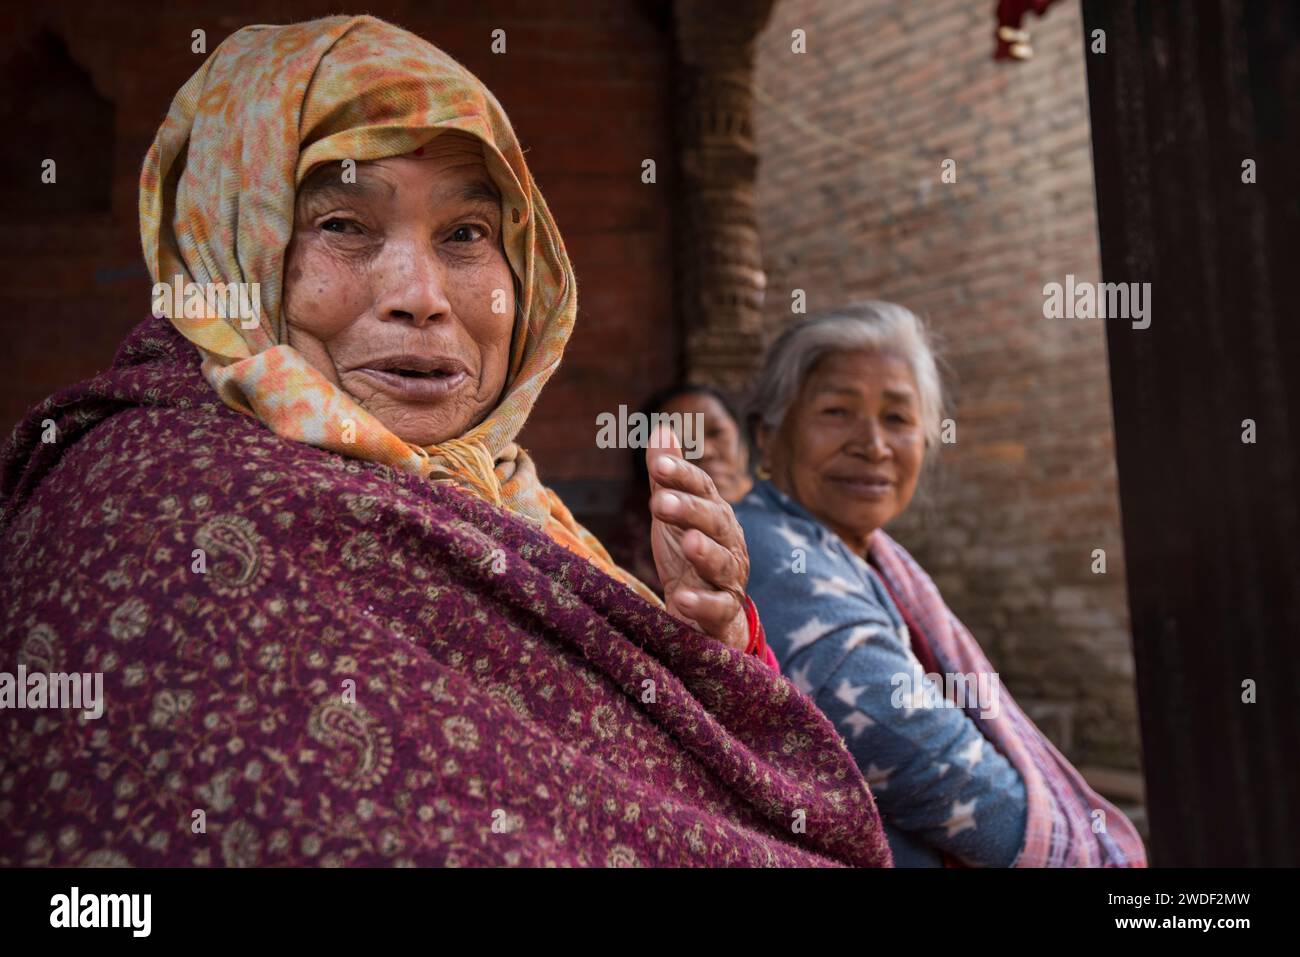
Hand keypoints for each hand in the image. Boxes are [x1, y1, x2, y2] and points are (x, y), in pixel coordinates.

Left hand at [646, 424, 749, 650]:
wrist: (708, 619)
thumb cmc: (688, 558)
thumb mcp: (674, 515)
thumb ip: (667, 478)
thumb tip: (661, 428)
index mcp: (715, 515)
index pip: (702, 489)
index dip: (682, 476)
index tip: (658, 465)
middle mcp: (728, 543)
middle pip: (714, 521)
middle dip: (690, 510)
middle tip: (660, 502)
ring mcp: (729, 579)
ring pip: (721, 563)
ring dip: (705, 552)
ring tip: (687, 544)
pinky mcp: (723, 613)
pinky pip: (717, 608)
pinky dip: (702, 604)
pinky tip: (681, 599)